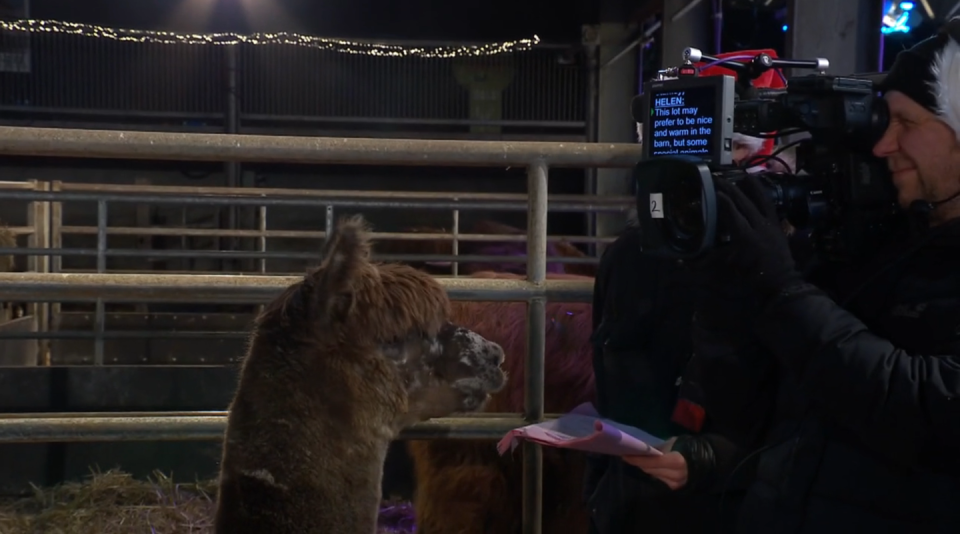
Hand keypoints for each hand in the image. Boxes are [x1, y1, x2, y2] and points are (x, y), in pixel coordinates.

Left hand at [622, 437, 687, 490]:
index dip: (636, 459)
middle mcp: (674, 475)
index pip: (651, 462)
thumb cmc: (688, 448)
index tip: (624, 455)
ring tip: (635, 459)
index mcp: (676, 462)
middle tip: (627, 454)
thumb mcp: (674, 442)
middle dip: (637, 462)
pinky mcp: (674, 487)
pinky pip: (658, 478)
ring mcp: (674, 483)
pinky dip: (652, 471)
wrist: (705, 462)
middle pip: (649, 469)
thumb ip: (659, 448)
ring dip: (644, 467)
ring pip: (652, 474)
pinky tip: (648, 465)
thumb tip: (643, 448)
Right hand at [706, 176, 802, 297]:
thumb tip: (683, 264)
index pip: (733, 214)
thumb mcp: (730, 268)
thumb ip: (709, 261)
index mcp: (746, 238)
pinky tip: (758, 187)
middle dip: (731, 189)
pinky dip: (763, 195)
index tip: (714, 189)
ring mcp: (771, 224)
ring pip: (761, 200)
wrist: (781, 281)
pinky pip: (770, 205)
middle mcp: (760, 227)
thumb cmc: (752, 276)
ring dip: (751, 186)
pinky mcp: (778, 224)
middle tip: (719, 178)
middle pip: (745, 203)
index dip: (724, 200)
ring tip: (741, 174)